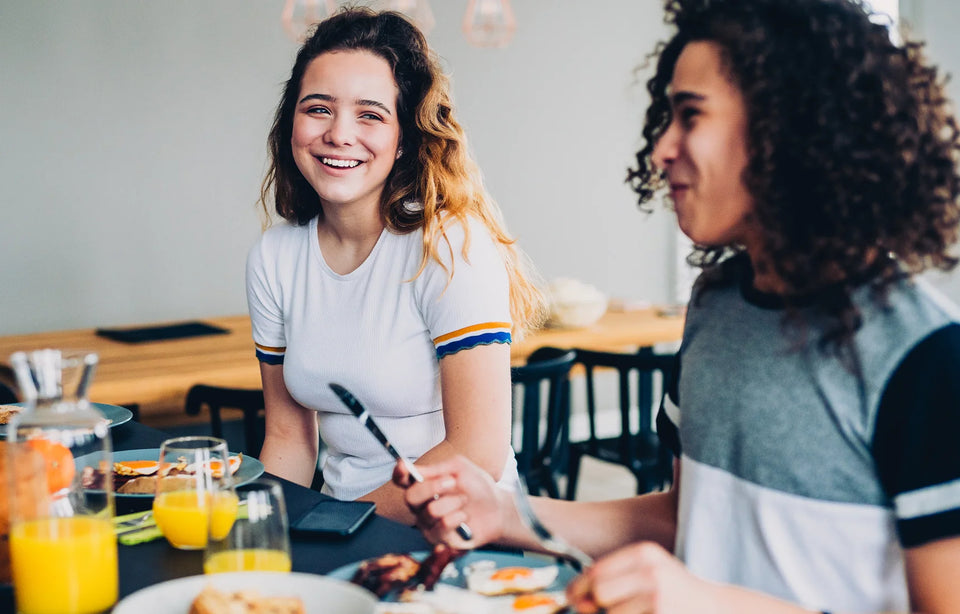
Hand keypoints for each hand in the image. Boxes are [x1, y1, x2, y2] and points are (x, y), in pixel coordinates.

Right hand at [392, 455, 509, 548]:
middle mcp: (421, 505)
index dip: (399, 473)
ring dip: (453, 502)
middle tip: (452, 481)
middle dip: (432, 487)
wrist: (497, 508)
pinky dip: (457, 517)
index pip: (401, 480)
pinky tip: (465, 516)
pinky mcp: (438, 539)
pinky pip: (441, 526)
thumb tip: (413, 469)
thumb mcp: (460, 468)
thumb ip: (437, 468)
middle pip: (410, 497)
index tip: (404, 466)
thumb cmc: (477, 487)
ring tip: (464, 500)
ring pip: (430, 511)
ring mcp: (427, 523)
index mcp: (423, 485)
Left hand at [566, 542, 716, 613]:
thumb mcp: (648, 573)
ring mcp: (657, 598)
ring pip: (610, 613)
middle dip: (593, 607)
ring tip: (636, 613)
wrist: (717, 609)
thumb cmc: (676, 594)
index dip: (578, 588)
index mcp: (644, 554)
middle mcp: (651, 572)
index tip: (574, 598)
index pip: (596, 571)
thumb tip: (575, 599)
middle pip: (599, 592)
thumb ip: (612, 579)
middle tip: (601, 610)